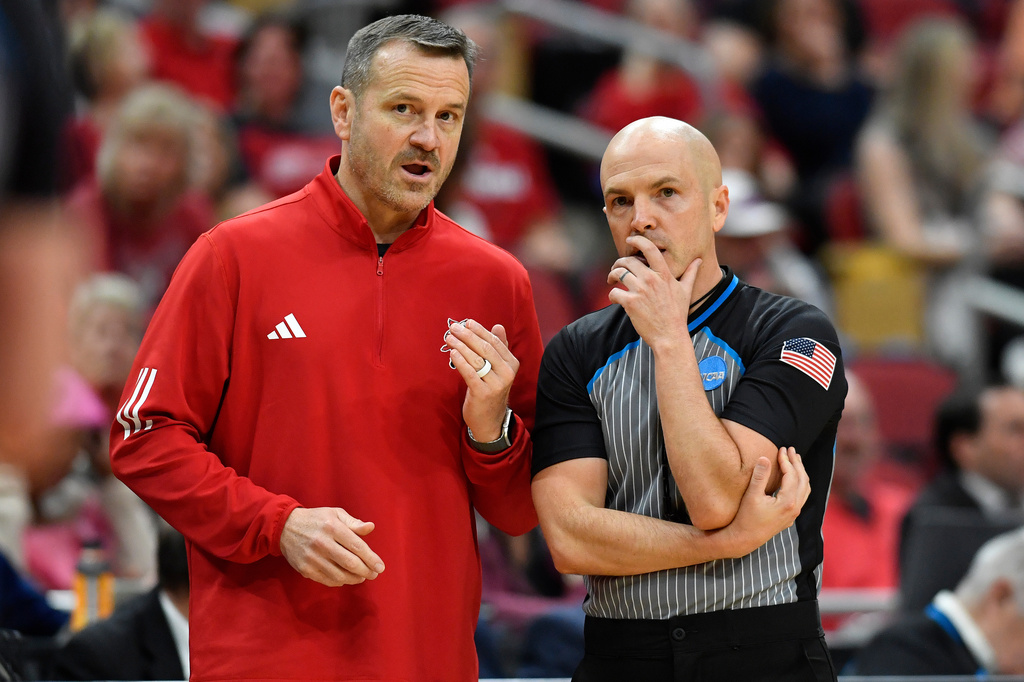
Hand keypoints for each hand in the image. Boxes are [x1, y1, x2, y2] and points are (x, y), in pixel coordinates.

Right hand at [279, 507, 384, 586]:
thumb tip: (371, 527)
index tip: (380, 566)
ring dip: (355, 578)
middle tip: (374, 574)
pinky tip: (347, 578)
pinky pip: (327, 580)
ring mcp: (312, 558)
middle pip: (350, 563)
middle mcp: (322, 543)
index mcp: (332, 527)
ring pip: (340, 575)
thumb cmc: (316, 519)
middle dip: (366, 571)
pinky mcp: (305, 569)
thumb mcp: (335, 514)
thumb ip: (353, 523)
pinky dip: (340, 581)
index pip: (357, 546)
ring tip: (362, 576)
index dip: (371, 558)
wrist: (284, 527)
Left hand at [445, 319, 518, 441]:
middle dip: (468, 336)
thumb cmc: (491, 390)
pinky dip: (460, 361)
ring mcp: (496, 384)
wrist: (489, 420)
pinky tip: (452, 353)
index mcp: (512, 364)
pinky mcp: (483, 393)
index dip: (480, 331)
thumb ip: (499, 348)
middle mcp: (507, 373)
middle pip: (485, 349)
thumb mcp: (498, 369)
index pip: (495, 342)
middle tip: (454, 328)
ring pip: (476, 359)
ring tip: (449, 338)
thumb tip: (498, 326)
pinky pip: (470, 373)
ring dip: (461, 346)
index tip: (467, 322)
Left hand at [607, 235, 700, 348]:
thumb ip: (690, 273)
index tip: (630, 240)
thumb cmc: (678, 314)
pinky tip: (615, 298)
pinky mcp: (630, 302)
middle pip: (629, 260)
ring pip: (619, 273)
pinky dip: (612, 294)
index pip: (650, 249)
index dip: (638, 241)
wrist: (670, 336)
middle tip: (616, 268)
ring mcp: (640, 290)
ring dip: (612, 275)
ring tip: (612, 280)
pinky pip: (614, 292)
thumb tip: (699, 260)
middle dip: (619, 262)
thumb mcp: (686, 291)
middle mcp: (652, 279)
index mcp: (665, 274)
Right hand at [716, 447, 809, 557]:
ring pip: (805, 489)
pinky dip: (800, 483)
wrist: (744, 539)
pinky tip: (793, 479)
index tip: (781, 449)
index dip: (787, 460)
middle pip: (803, 480)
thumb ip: (760, 476)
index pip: (792, 475)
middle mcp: (795, 508)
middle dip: (797, 463)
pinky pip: (802, 496)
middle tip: (791, 450)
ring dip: (801, 473)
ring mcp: (794, 514)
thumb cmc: (745, 517)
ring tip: (795, 460)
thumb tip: (765, 457)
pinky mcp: (790, 517)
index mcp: (788, 502)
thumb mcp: (751, 495)